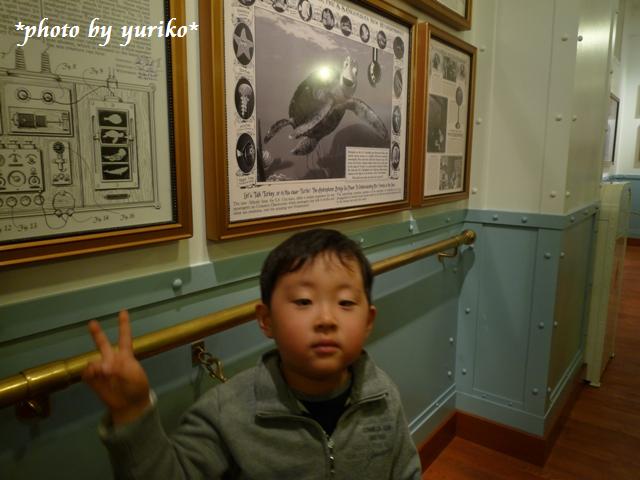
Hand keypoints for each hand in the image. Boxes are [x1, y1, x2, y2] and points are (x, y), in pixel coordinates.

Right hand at [82, 310, 150, 424]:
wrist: (129, 405)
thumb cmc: (136, 388)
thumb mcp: (134, 376)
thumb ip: (120, 369)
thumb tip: (103, 368)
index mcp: (126, 356)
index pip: (125, 338)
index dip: (123, 325)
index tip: (123, 312)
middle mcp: (112, 359)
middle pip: (103, 344)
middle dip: (97, 334)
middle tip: (92, 323)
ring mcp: (102, 369)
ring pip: (94, 360)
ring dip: (98, 365)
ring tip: (105, 373)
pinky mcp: (93, 379)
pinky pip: (87, 372)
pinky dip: (90, 373)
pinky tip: (95, 376)